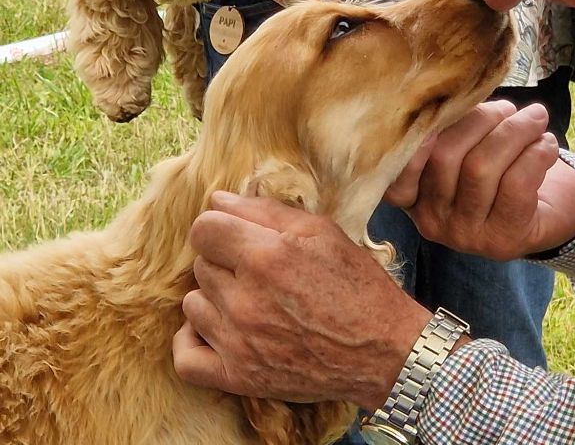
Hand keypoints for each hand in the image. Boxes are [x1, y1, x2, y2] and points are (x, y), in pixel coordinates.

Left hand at [173, 191, 431, 409]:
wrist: (384, 350)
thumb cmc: (358, 285)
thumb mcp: (323, 232)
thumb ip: (266, 211)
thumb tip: (217, 201)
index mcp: (266, 256)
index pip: (204, 229)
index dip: (221, 226)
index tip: (238, 234)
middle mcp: (245, 299)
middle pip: (201, 265)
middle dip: (226, 261)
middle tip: (260, 270)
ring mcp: (238, 342)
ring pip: (193, 305)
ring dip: (215, 298)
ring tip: (249, 299)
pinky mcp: (238, 377)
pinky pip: (184, 357)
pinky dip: (192, 340)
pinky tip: (215, 328)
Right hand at [385, 100, 574, 259]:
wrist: (538, 218)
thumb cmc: (494, 174)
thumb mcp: (465, 153)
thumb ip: (454, 128)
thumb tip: (469, 95)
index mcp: (412, 198)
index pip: (397, 179)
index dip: (414, 146)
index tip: (441, 114)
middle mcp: (431, 221)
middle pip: (445, 156)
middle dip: (481, 121)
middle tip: (508, 109)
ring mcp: (465, 235)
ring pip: (481, 168)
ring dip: (515, 132)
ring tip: (535, 118)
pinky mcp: (503, 239)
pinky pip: (515, 185)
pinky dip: (535, 154)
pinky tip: (546, 144)